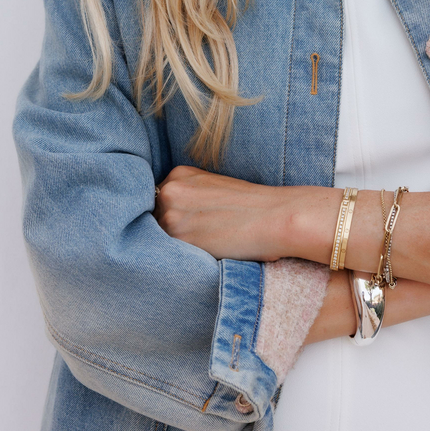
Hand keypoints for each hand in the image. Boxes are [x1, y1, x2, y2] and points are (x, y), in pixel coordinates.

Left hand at [154, 165, 306, 259]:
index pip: (159, 201)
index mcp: (179, 173)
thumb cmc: (252, 205)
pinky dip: (182, 257)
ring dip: (175, 245)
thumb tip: (172, 217)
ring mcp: (170, 214)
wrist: (275, 216)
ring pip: (158, 237)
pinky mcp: (178, 238)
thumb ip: (190, 196)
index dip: (174, 216)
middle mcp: (169, 189)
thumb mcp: (215, 187)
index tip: (193, 223)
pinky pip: (168, 253)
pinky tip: (206, 251)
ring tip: (206, 244)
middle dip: (171, 230)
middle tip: (201, 236)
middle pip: (154, 218)